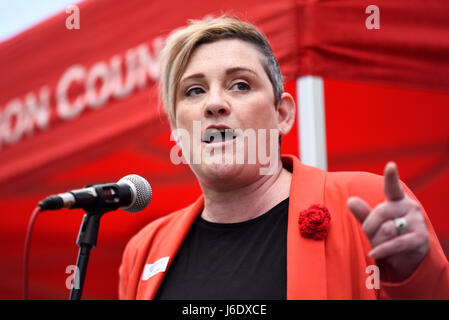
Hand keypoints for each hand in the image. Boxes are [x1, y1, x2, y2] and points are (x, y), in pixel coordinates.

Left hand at [347, 162, 429, 281]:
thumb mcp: (373, 223)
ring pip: (386, 230)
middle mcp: (409, 207)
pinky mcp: (419, 238)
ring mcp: (416, 222)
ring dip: (377, 241)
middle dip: (369, 227)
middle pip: (380, 213)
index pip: (392, 187)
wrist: (409, 254)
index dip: (391, 177)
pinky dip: (382, 249)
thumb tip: (350, 201)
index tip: (390, 165)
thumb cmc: (389, 234)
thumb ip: (363, 213)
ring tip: (380, 246)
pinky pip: (395, 243)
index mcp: (397, 199)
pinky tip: (373, 253)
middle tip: (370, 235)